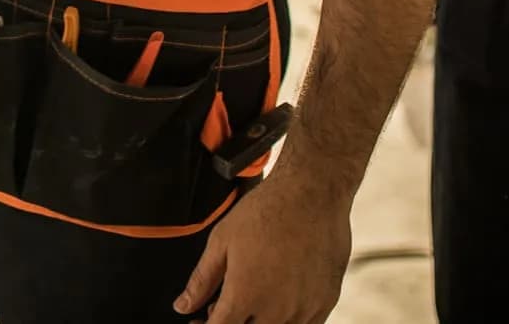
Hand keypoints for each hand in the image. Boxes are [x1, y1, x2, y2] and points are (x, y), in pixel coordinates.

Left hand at [174, 170, 350, 322]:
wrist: (311, 197)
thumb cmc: (264, 214)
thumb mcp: (221, 241)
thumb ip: (201, 280)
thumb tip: (182, 306)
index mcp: (246, 294)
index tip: (197, 321)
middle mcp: (277, 309)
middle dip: (230, 323)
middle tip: (220, 306)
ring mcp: (304, 310)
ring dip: (258, 323)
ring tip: (249, 300)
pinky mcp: (325, 305)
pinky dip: (285, 321)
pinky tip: (274, 301)